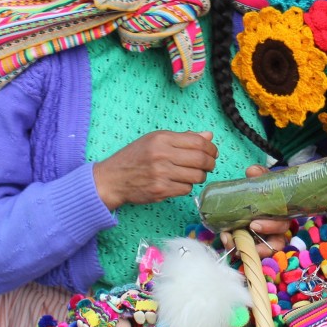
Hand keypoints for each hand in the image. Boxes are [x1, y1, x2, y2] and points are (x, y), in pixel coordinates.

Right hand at [94, 130, 217, 210]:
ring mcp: (161, 174)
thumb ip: (183, 138)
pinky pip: (186, 189)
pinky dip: (187, 186)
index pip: (197, 141)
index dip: (210, 148)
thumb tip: (208, 136)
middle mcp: (162, 155)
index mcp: (161, 138)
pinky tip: (179, 182)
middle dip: (210, 163)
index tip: (212, 152)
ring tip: (194, 174)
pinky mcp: (160, 191)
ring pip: (196, 176)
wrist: (113, 179)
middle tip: (210, 164)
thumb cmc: (135, 157)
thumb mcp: (155, 140)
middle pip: (200, 159)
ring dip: (200, 176)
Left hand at [220, 164, 290, 258]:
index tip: (254, 225)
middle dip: (261, 247)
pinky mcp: (252, 239)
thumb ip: (259, 174)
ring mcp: (265, 236)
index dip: (270, 227)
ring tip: (233, 245)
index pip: (282, 225)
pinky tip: (225, 238)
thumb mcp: (264, 178)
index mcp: (282, 214)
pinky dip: (235, 245)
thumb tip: (252, 172)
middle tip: (243, 242)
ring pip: (263, 250)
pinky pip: (247, 247)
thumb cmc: (266, 187)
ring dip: (247, 250)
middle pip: (275, 243)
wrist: (261, 191)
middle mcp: (276, 228)